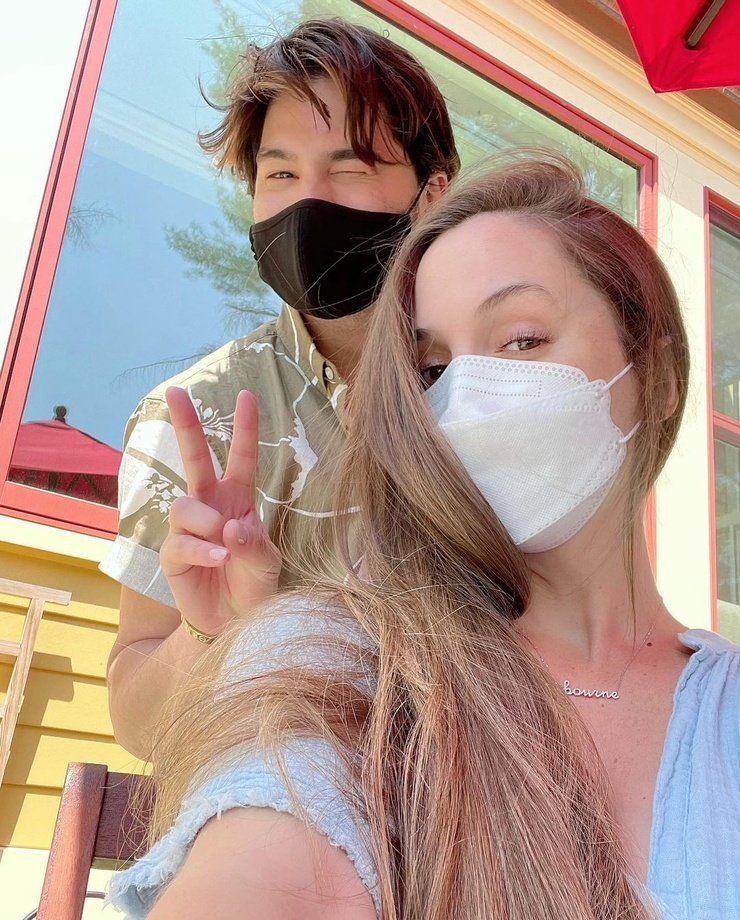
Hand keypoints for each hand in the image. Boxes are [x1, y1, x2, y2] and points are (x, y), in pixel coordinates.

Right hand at [160, 387, 281, 637]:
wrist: (236, 623)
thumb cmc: (255, 586)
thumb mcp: (267, 564)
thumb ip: (254, 544)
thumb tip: (230, 526)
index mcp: (239, 500)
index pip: (243, 458)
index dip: (245, 428)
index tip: (247, 395)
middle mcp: (211, 506)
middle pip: (195, 458)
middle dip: (186, 425)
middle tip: (175, 393)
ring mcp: (189, 529)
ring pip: (185, 504)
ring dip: (205, 522)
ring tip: (224, 547)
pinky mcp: (173, 554)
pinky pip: (180, 542)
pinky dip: (201, 549)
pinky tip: (219, 559)